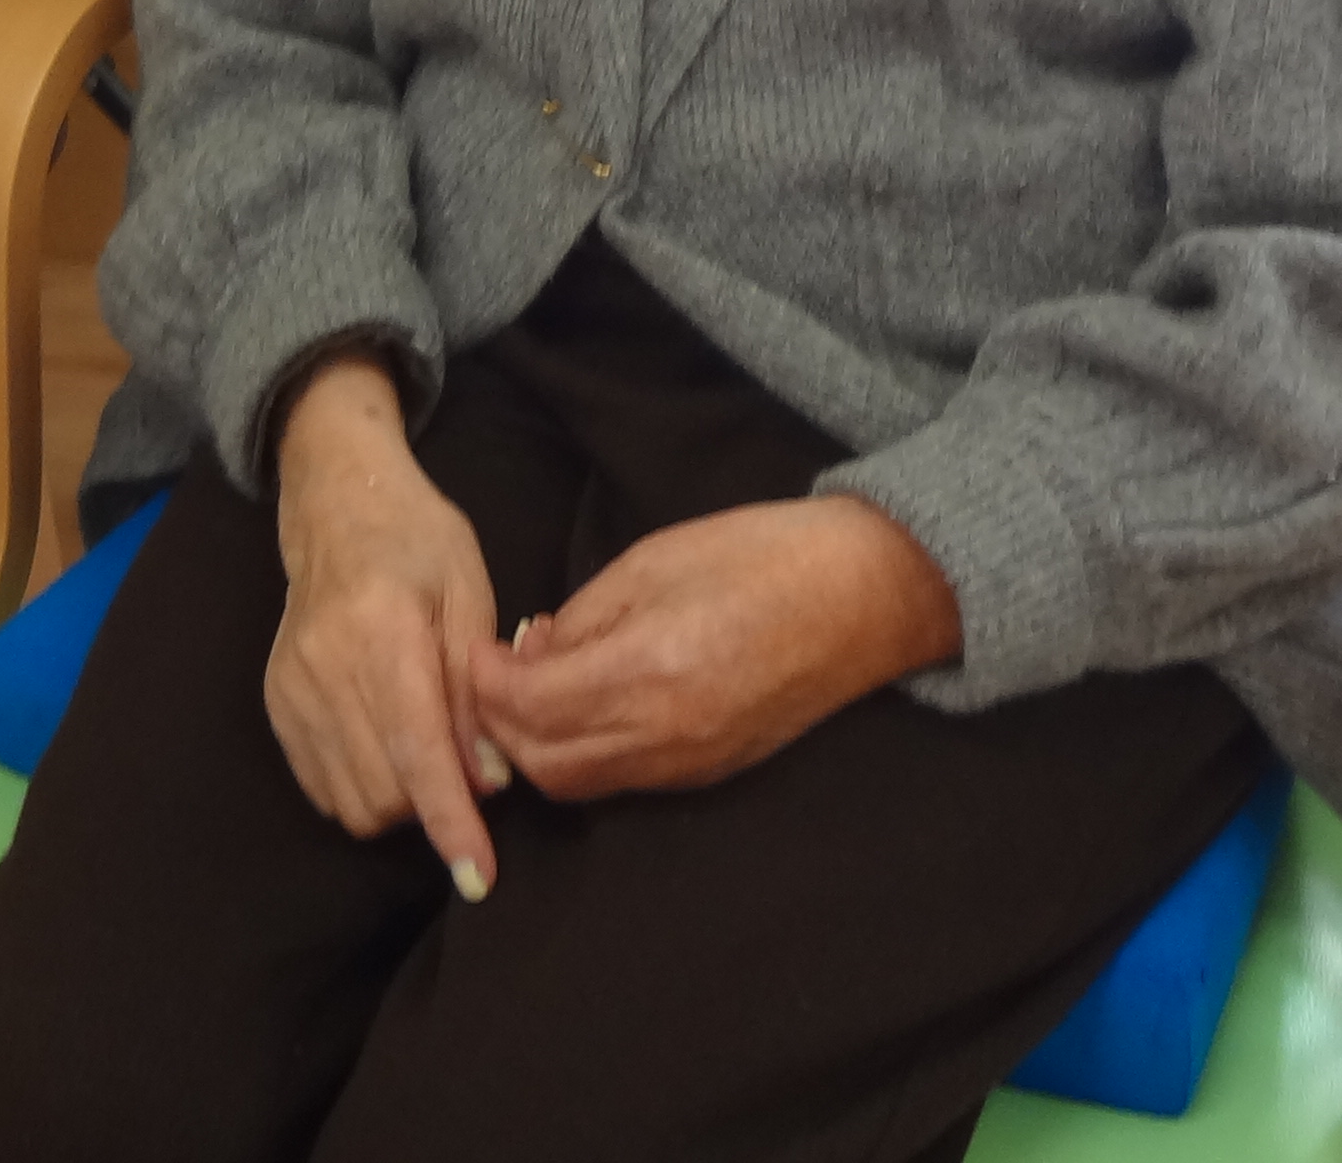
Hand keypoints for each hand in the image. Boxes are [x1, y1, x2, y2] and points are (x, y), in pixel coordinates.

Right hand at [265, 356, 506, 899]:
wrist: (337, 504)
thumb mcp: (471, 597)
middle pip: (385, 793)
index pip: (420, 752)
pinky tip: (384, 745)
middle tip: (464, 763)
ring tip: (423, 749)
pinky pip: (323, 787)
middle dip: (434, 803)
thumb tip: (488, 782)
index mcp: (384, 632)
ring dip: (400, 801)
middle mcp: (327, 668)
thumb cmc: (419, 541)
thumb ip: (478, 693)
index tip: (478, 876)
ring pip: (352, 802)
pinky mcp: (275, 702)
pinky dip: (363, 787)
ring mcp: (292, 688)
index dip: (451, 822)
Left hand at [473, 495, 960, 800]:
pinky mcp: (711, 772)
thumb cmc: (763, 556)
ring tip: (533, 688)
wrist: (865, 595)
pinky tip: (583, 704)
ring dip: (537, 747)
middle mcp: (666, 735)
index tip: (475, 649)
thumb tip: (530, 653)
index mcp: (650, 671)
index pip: (529, 708)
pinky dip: (584, 754)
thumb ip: (583, 616)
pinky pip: (623, 782)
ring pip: (579, 784)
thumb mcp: (654, 560)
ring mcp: (692, 764)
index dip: (487, 682)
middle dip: (499, 724)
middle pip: (543, 764)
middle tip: (492, 674)